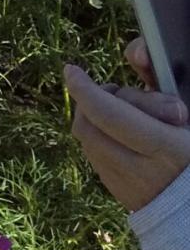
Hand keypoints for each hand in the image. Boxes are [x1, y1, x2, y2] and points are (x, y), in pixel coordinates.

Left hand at [64, 63, 189, 212]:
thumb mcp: (180, 110)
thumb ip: (159, 81)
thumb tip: (136, 52)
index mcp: (169, 148)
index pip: (110, 115)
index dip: (85, 89)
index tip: (72, 70)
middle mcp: (146, 172)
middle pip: (90, 127)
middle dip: (91, 102)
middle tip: (114, 92)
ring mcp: (131, 189)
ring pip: (88, 143)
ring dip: (94, 119)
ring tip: (122, 112)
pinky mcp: (123, 197)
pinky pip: (96, 160)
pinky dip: (100, 139)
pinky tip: (122, 134)